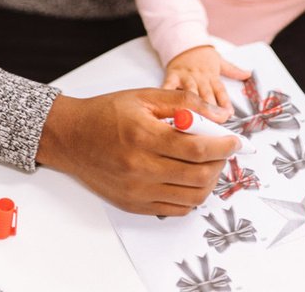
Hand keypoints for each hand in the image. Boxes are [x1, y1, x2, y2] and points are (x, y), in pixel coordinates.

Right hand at [36, 90, 240, 215]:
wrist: (70, 137)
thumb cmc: (105, 114)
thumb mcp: (144, 97)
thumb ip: (184, 103)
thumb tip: (218, 116)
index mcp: (143, 137)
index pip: (197, 148)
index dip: (223, 146)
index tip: (234, 141)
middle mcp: (140, 168)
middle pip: (199, 176)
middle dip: (219, 163)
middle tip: (221, 151)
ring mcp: (136, 190)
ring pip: (192, 197)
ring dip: (208, 181)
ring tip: (206, 164)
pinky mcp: (133, 204)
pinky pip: (175, 208)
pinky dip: (190, 196)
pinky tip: (188, 179)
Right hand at [163, 46, 250, 111]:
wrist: (184, 41)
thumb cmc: (202, 55)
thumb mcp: (219, 60)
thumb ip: (233, 70)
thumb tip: (248, 74)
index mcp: (212, 76)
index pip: (221, 91)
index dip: (225, 104)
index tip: (228, 114)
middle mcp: (200, 78)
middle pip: (206, 95)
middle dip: (210, 110)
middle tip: (212, 122)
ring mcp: (186, 77)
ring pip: (190, 93)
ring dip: (192, 105)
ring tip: (193, 118)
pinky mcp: (172, 76)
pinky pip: (168, 86)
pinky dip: (167, 95)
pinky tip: (166, 104)